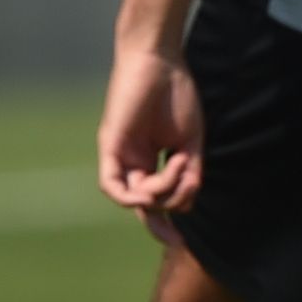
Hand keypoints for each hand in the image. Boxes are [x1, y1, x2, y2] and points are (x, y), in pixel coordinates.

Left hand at [96, 41, 206, 213]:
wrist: (161, 61)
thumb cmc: (178, 94)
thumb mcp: (191, 142)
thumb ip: (188, 174)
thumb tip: (183, 206)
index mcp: (153, 159)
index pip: (156, 200)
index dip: (166, 223)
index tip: (180, 240)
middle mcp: (134, 161)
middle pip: (145, 204)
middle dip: (167, 208)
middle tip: (187, 182)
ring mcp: (121, 155)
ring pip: (132, 197)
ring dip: (158, 194)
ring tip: (178, 167)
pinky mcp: (110, 146)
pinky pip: (112, 186)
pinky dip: (130, 196)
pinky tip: (150, 190)